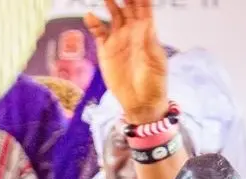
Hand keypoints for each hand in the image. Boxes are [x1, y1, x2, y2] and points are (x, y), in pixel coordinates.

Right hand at [85, 0, 167, 123]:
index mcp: (147, 32)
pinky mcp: (106, 52)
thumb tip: (144, 23)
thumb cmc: (154, 82)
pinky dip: (94, 24)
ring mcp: (118, 41)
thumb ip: (149, 42)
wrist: (141, 102)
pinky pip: (99, 34)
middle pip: (128, 8)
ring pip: (114, 16)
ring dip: (110, 4)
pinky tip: (89, 16)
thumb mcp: (156, 61)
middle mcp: (132, 33)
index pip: (144, 8)